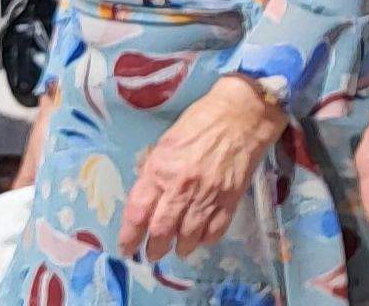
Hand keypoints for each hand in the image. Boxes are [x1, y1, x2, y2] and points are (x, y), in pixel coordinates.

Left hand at [119, 75, 281, 261]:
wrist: (242, 115)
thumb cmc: (200, 122)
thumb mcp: (166, 143)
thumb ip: (154, 172)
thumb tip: (146, 198)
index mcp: (160, 170)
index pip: (137, 213)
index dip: (129, 237)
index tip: (126, 248)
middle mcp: (181, 188)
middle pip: (161, 231)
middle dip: (154, 248)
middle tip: (152, 254)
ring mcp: (207, 196)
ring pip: (188, 236)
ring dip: (180, 247)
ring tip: (177, 250)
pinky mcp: (230, 199)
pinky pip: (215, 230)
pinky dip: (206, 239)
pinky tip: (201, 239)